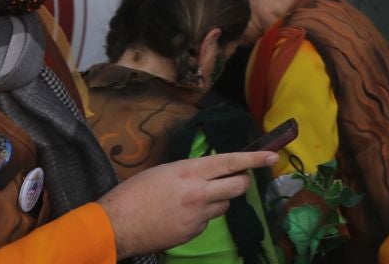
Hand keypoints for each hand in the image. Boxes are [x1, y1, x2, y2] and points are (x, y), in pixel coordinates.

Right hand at [100, 150, 275, 256]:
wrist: (115, 225)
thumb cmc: (134, 193)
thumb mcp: (165, 171)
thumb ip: (192, 171)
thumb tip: (209, 171)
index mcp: (190, 172)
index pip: (231, 162)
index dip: (254, 158)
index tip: (273, 156)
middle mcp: (199, 193)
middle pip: (238, 186)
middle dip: (241, 182)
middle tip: (234, 180)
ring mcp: (197, 215)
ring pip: (224, 205)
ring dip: (218, 200)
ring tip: (194, 200)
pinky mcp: (192, 233)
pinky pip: (207, 222)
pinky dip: (201, 218)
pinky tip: (181, 217)